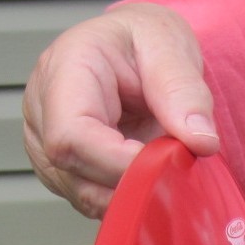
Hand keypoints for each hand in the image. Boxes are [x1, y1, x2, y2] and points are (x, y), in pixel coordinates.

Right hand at [23, 3, 219, 218]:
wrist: (139, 52)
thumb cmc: (149, 43)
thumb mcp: (172, 48)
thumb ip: (186, 94)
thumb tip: (202, 142)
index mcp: (65, 69)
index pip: (72, 136)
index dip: (119, 164)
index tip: (165, 164)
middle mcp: (42, 108)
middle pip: (75, 173)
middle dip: (133, 182)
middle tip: (174, 170)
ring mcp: (45, 143)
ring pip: (85, 195)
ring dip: (133, 196)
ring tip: (162, 169)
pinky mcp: (62, 170)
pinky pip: (93, 202)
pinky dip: (128, 201)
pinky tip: (149, 180)